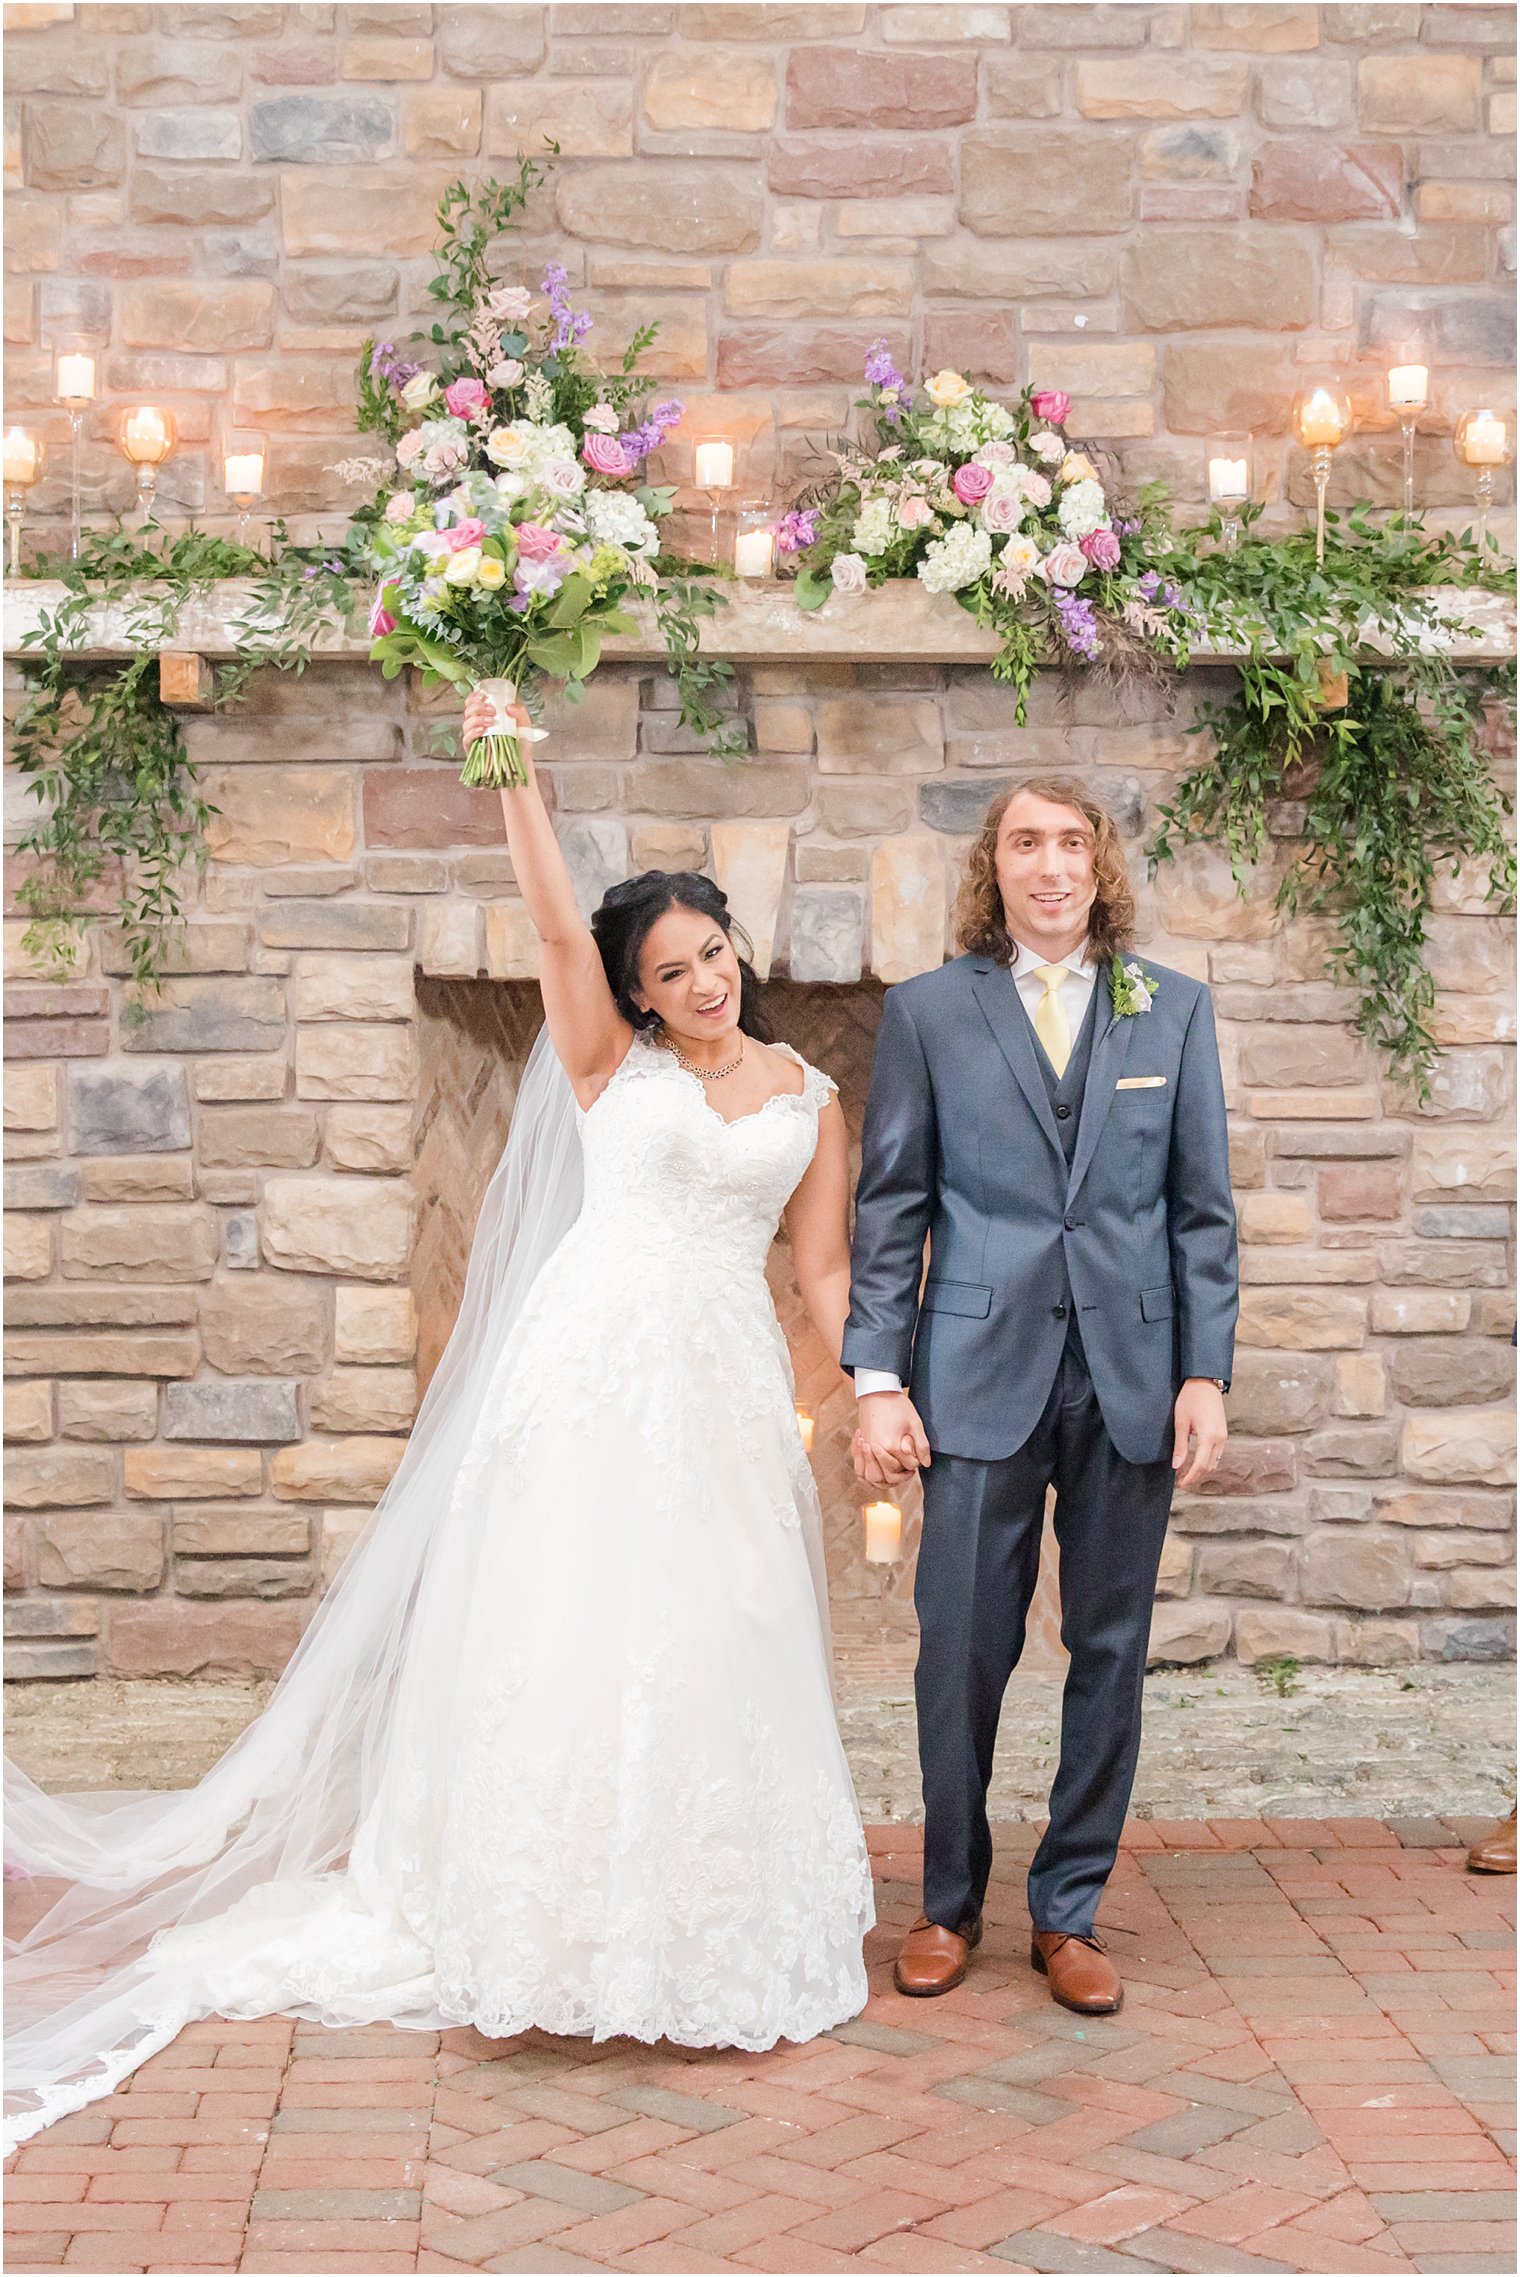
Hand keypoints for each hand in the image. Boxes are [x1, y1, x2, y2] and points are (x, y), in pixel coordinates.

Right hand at [462, 687, 532, 748]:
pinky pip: (467, 738)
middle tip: (492, 710)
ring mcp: (474, 736)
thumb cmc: (521, 742)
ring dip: (478, 719)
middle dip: (478, 707)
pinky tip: (483, 731)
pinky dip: (473, 732)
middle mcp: (477, 723)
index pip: (473, 701)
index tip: (484, 695)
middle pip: (468, 709)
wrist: (521, 762)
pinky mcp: (472, 748)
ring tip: (492, 722)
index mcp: (486, 714)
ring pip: (466, 722)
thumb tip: (509, 707)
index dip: (474, 696)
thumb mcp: (524, 724)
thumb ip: (520, 712)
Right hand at [853, 1391, 930, 1487]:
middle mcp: (877, 1450)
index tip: (917, 1455)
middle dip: (901, 1474)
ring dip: (884, 1479)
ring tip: (894, 1472)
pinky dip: (868, 1475)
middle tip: (908, 1468)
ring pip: (873, 1477)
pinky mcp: (861, 1446)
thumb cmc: (898, 1405)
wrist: (877, 1391)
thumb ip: (921, 1445)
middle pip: (890, 1475)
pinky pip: (860, 1470)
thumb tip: (926, 1463)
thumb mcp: (915, 1423)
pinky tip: (878, 1471)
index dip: (915, 1463)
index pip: (908, 1466)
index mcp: (892, 1445)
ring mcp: (866, 1449)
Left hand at [1172, 1378, 1226, 1492]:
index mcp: (1209, 1436)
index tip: (1181, 1485)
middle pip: (1210, 1466)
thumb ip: (1180, 1446)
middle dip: (1196, 1476)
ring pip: (1215, 1461)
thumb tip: (1176, 1466)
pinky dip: (1207, 1460)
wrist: (1204, 1381)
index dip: (1191, 1477)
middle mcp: (1220, 1438)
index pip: (1201, 1465)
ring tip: (1185, 1472)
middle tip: (1181, 1481)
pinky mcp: (1223, 1432)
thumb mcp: (1181, 1422)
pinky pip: (1217, 1453)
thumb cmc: (1190, 1399)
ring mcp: (1223, 1436)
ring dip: (1202, 1469)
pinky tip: (1195, 1460)